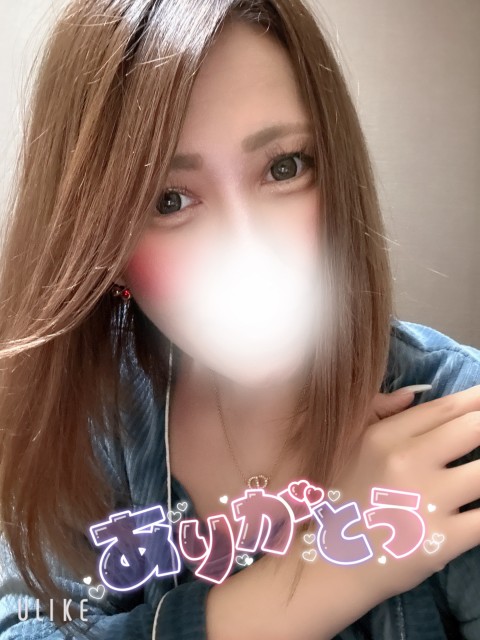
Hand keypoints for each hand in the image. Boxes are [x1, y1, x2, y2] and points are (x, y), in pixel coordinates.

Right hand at [334, 383, 479, 598]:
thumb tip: (412, 395)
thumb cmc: (339, 503)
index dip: (477, 399)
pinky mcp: (442, 540)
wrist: (329, 564)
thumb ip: (377, 415)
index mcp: (384, 437)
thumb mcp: (349, 448)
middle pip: (474, 428)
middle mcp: (406, 461)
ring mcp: (426, 500)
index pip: (443, 408)